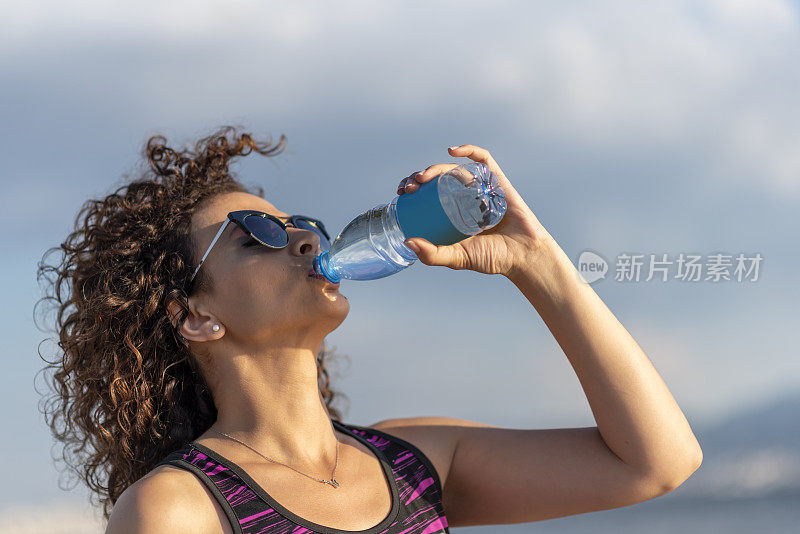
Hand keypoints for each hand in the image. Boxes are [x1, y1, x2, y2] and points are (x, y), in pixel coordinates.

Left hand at [396, 145, 554, 276]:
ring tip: (423, 176)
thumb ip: (434, 254)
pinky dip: (468, 150)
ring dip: (435, 167)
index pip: (428, 194)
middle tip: (409, 186)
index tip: (401, 192)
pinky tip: (453, 151)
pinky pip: (483, 159)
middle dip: (419, 177)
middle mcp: (465, 196)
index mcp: (453, 211)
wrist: (523, 255)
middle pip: (437, 179)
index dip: (413, 188)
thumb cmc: (492, 258)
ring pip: (454, 169)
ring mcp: (480, 186)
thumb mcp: (457, 258)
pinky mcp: (497, 179)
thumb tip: (407, 242)